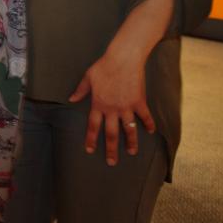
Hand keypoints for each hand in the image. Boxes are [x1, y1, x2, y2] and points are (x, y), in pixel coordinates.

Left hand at [68, 49, 154, 165]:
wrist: (123, 59)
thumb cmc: (103, 66)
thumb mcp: (88, 78)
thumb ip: (81, 91)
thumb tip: (71, 99)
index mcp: (98, 104)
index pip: (93, 126)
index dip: (91, 139)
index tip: (90, 150)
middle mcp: (112, 109)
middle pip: (111, 133)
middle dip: (111, 149)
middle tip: (112, 162)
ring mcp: (126, 106)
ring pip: (129, 129)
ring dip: (131, 142)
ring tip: (132, 152)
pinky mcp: (139, 102)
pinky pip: (145, 116)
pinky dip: (148, 124)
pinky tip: (151, 131)